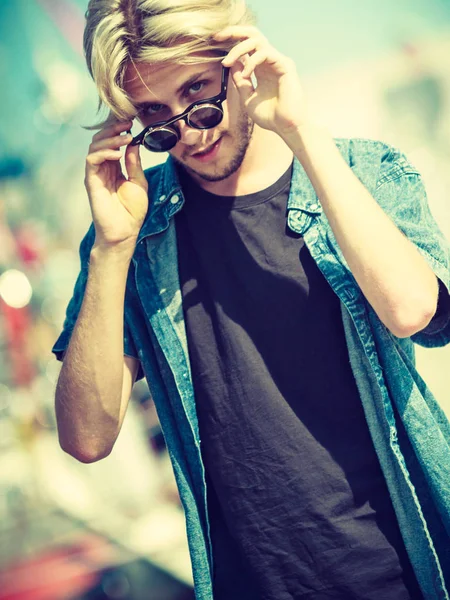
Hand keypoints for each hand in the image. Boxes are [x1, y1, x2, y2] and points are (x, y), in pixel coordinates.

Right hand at [85, 121, 147, 251]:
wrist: (125, 231)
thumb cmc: (132, 211)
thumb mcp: (139, 182)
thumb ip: (134, 163)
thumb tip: (133, 142)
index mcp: (114, 167)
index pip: (112, 142)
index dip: (118, 130)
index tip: (132, 122)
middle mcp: (103, 168)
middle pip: (101, 139)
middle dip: (113, 129)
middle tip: (127, 123)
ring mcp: (95, 174)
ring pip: (95, 146)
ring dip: (110, 139)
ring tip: (126, 137)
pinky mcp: (91, 181)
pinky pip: (92, 160)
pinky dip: (104, 153)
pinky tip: (117, 154)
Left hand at [215, 26, 308, 136]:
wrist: (286, 128)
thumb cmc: (270, 117)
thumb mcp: (247, 98)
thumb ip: (240, 81)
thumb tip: (231, 63)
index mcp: (261, 68)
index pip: (247, 46)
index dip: (232, 40)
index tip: (215, 42)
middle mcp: (270, 62)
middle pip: (253, 35)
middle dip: (234, 32)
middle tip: (217, 37)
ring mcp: (278, 62)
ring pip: (257, 41)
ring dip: (239, 49)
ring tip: (228, 62)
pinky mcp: (285, 65)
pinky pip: (265, 53)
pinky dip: (252, 61)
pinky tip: (246, 74)